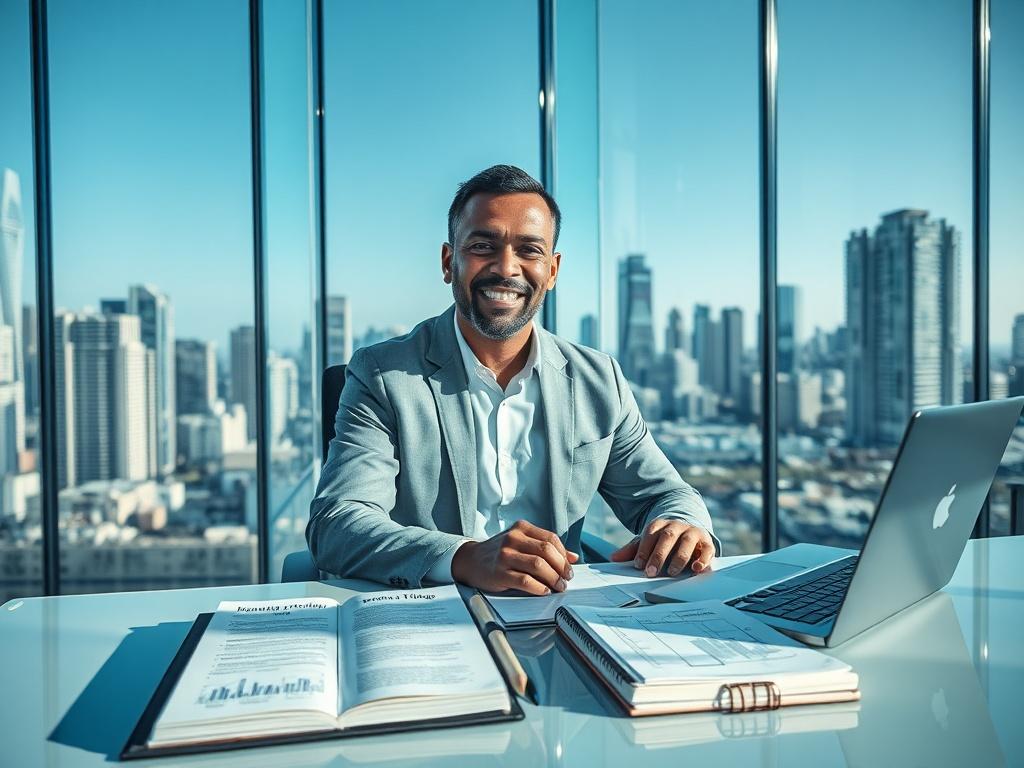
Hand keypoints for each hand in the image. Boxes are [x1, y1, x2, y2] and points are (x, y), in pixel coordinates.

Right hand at [451, 520, 579, 594]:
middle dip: (561, 568)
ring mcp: (505, 555)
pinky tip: (543, 591)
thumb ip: (545, 547)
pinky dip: (539, 588)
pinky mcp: (499, 572)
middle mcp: (513, 539)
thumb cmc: (499, 552)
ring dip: (553, 579)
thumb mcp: (521, 543)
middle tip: (566, 579)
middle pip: (547, 551)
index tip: (569, 567)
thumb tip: (572, 557)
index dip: (564, 555)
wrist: (470, 560)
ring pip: (538, 565)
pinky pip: (525, 581)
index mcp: (521, 528)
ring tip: (558, 586)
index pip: (550, 539)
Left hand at [609, 519, 713, 576]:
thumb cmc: (665, 540)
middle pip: (668, 537)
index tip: (638, 565)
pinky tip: (697, 569)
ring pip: (687, 541)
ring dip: (679, 557)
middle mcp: (677, 526)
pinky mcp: (707, 542)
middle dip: (659, 555)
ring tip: (672, 573)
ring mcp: (692, 532)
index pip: (650, 534)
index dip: (644, 549)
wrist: (689, 529)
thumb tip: (614, 558)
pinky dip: (703, 559)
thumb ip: (633, 550)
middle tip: (651, 572)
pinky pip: (707, 549)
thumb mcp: (648, 542)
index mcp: (660, 525)